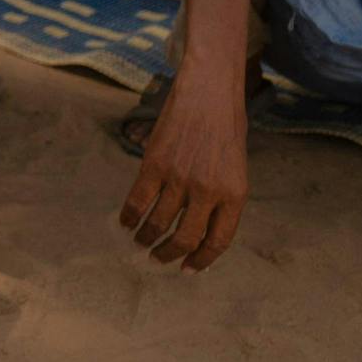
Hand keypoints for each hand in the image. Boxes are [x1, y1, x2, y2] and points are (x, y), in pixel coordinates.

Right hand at [118, 64, 249, 269]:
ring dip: (147, 238)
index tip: (188, 268)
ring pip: (158, 222)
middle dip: (170, 254)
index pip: (218, 241)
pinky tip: (125, 223)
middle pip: (185, 237)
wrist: (209, 92)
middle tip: (159, 259)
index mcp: (235, 194)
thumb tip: (198, 227)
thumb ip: (221, 197)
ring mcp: (180, 178)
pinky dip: (129, 216)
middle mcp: (209, 191)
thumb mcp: (235, 167)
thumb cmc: (225, 127)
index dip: (201, 260)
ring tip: (141, 243)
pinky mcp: (155, 164)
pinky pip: (138, 200)